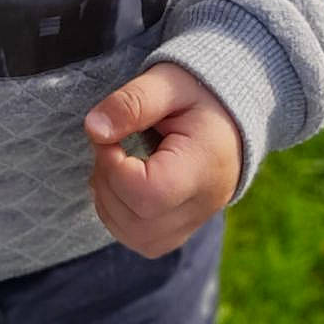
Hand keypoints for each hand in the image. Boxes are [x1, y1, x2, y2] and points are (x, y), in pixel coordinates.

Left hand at [84, 64, 241, 258]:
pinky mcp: (180, 230)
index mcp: (203, 166)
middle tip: (110, 145)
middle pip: (138, 223)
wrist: (230, 115)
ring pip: (135, 237)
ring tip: (115, 162)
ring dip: (109, 201)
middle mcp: (202, 205)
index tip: (108, 136)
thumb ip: (131, 103)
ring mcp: (193, 223)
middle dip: (107, 183)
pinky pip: (141, 241)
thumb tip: (93, 129)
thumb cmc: (198, 94)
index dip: (114, 168)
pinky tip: (121, 182)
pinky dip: (118, 215)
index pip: (149, 194)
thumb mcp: (167, 82)